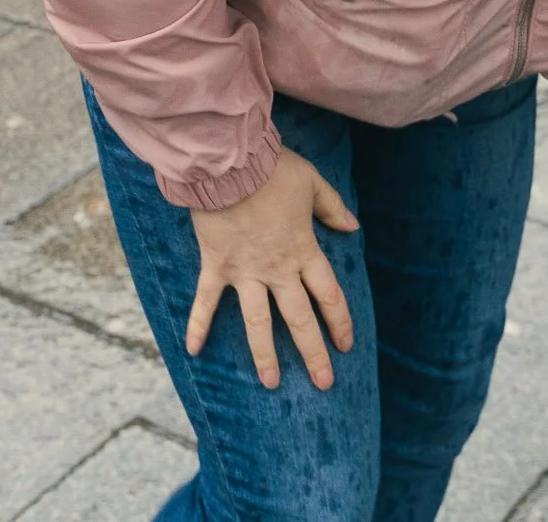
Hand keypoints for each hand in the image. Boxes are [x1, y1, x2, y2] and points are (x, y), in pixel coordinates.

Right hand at [185, 148, 359, 389]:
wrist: (230, 164)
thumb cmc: (273, 170)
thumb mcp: (312, 183)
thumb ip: (333, 208)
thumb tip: (353, 226)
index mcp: (304, 251)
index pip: (329, 296)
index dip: (340, 322)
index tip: (346, 345)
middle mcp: (277, 270)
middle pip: (300, 319)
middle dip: (314, 353)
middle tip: (324, 383)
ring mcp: (245, 272)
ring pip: (258, 322)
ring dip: (265, 355)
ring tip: (272, 383)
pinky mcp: (216, 266)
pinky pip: (206, 301)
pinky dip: (198, 324)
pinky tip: (194, 351)